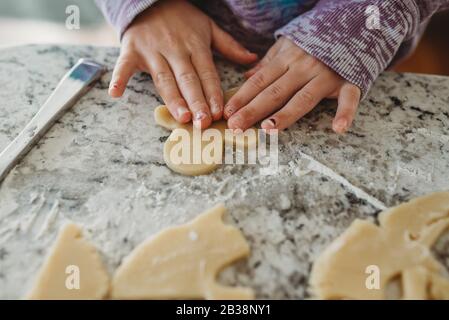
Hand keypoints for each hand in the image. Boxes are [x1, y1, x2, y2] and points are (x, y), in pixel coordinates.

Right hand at [109, 0, 256, 128]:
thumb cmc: (182, 18)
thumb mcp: (208, 27)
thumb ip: (229, 45)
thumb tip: (252, 59)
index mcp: (196, 46)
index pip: (207, 73)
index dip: (213, 93)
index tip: (220, 113)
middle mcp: (175, 50)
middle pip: (187, 79)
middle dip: (197, 101)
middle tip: (203, 122)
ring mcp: (152, 50)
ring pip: (164, 78)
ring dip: (172, 98)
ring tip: (181, 116)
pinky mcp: (132, 50)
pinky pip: (124, 65)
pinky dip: (118, 78)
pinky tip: (115, 94)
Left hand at [224, 37, 360, 133]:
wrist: (353, 23)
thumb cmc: (316, 39)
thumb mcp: (288, 44)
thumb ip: (269, 62)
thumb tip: (247, 76)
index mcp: (287, 59)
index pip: (260, 81)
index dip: (242, 97)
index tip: (227, 112)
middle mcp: (304, 67)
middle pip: (274, 92)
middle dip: (253, 110)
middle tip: (235, 126)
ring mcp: (326, 75)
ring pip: (303, 98)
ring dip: (285, 114)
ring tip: (268, 128)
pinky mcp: (349, 81)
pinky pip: (348, 98)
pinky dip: (346, 112)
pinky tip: (338, 128)